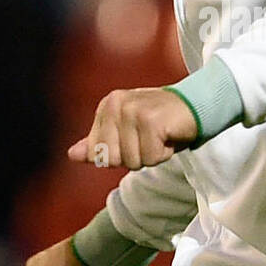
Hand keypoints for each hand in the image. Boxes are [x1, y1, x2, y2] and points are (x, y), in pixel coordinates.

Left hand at [67, 87, 198, 169]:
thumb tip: (72, 155)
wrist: (194, 106)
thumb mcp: (125, 132)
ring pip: (133, 161)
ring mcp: (133, 111)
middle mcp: (116, 104)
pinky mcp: (151, 121)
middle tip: (150, 139)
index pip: (98, 154)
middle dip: (136, 157)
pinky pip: (151, 157)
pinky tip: (169, 136)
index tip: (136, 139)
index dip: (121, 154)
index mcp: (106, 106)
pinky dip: (164, 153)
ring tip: (161, 136)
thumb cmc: (159, 121)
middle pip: (113, 160)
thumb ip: (98, 143)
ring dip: (152, 155)